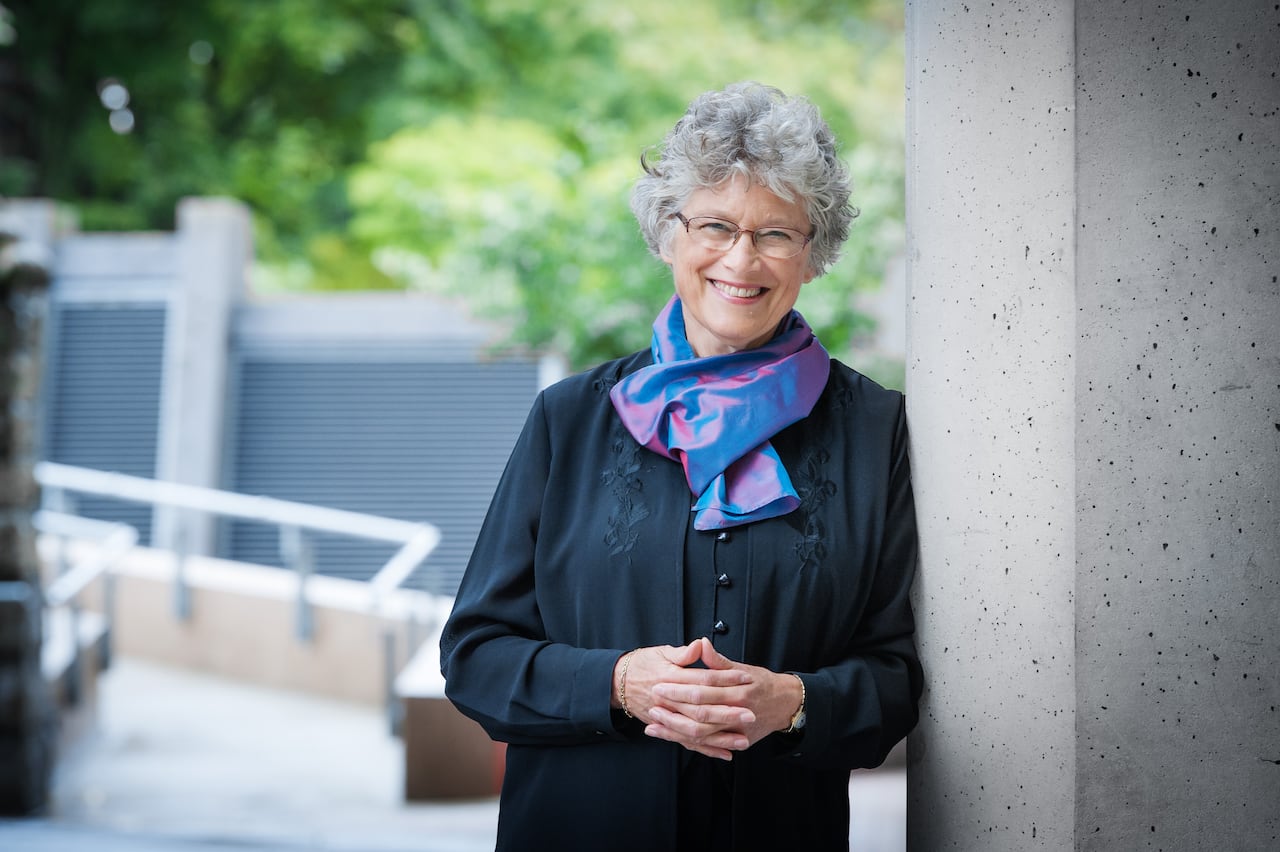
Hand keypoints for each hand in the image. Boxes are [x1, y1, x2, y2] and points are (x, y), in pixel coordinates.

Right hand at [612, 639, 753, 759]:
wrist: (617, 682)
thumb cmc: (642, 664)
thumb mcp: (661, 652)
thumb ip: (683, 653)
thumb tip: (701, 645)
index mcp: (669, 678)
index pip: (702, 679)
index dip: (724, 679)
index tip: (745, 678)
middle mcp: (668, 701)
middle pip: (701, 709)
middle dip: (727, 713)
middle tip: (750, 714)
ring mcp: (667, 717)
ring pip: (696, 731)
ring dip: (721, 737)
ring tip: (743, 740)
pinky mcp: (667, 729)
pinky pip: (688, 743)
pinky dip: (707, 750)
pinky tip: (725, 753)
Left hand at [639, 638, 804, 759]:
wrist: (786, 703)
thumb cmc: (763, 683)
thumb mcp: (743, 667)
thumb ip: (719, 661)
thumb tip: (702, 644)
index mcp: (737, 691)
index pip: (702, 690)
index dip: (679, 689)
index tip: (660, 685)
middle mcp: (737, 712)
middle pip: (700, 715)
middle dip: (673, 712)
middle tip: (652, 706)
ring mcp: (737, 730)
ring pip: (702, 735)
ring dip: (676, 731)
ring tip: (654, 726)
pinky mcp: (736, 741)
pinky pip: (709, 746)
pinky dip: (689, 743)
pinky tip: (672, 739)